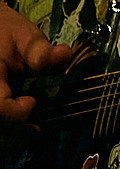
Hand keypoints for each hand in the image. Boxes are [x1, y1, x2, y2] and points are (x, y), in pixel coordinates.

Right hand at [0, 2, 70, 126]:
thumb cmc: (3, 32)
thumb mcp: (23, 35)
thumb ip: (40, 51)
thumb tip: (65, 55)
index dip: (15, 113)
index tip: (32, 102)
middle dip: (16, 132)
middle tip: (35, 127)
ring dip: (11, 136)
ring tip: (28, 128)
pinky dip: (7, 132)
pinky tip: (19, 127)